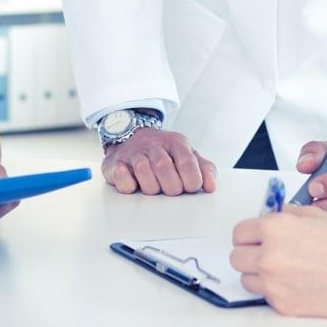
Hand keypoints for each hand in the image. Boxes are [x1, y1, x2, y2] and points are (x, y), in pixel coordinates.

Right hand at [101, 126, 216, 195]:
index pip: (187, 163)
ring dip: (151, 187)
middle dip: (170, 187)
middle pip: (164, 168)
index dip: (191, 182)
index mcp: (176, 143)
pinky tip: (134, 183)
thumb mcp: (187, 155)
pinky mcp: (116, 163)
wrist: (130, 137)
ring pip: (144, 172)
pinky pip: (122, 177)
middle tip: (171, 189)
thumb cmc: (163, 153)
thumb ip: (204, 169)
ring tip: (154, 187)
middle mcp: (154, 145)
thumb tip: (211, 186)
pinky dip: (129, 185)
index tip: (189, 188)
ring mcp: (134, 153)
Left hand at [229, 204, 326, 316]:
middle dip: (250, 255)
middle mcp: (269, 255)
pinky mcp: (283, 305)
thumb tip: (272, 216)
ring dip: (259, 275)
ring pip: (247, 280)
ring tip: (286, 271)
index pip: (239, 233)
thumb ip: (287, 215)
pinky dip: (277, 292)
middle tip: (269, 255)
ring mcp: (274, 283)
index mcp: (275, 228)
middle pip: (236, 257)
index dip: (249, 235)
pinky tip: (298, 284)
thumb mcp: (316, 215)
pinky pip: (266, 297)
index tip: (256, 239)